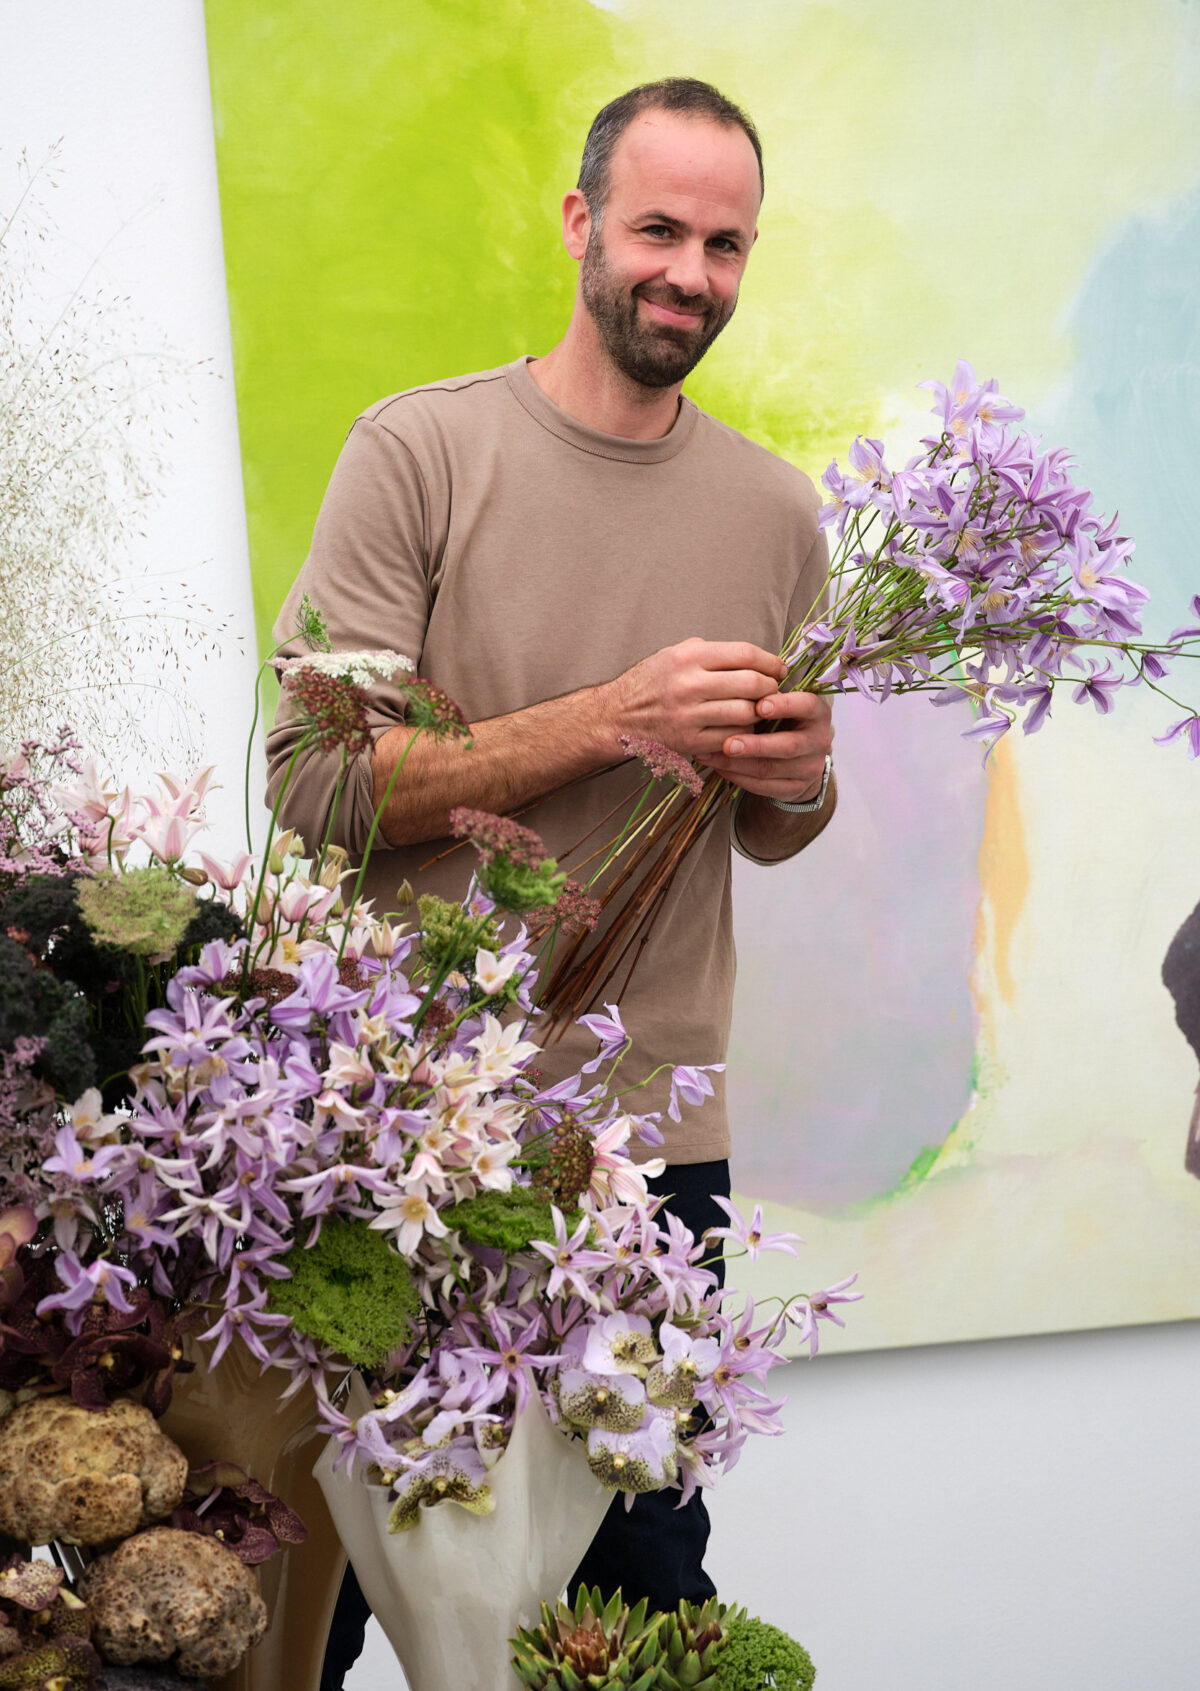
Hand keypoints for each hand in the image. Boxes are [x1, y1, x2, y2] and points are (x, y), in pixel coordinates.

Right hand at [604, 638, 786, 758]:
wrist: (617, 716)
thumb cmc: (649, 682)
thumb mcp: (673, 654)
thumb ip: (709, 652)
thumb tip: (752, 657)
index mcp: (689, 657)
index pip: (746, 655)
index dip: (770, 661)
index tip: (779, 668)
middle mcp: (690, 685)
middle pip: (752, 684)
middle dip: (770, 687)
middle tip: (772, 690)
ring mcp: (690, 715)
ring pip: (746, 713)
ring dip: (759, 712)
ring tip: (757, 709)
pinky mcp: (690, 741)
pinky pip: (733, 737)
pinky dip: (743, 732)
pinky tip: (739, 726)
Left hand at [696, 688, 832, 799]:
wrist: (798, 756)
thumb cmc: (781, 719)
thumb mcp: (781, 703)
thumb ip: (765, 693)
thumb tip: (731, 680)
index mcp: (818, 712)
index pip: (806, 706)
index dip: (785, 706)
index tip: (760, 705)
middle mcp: (819, 740)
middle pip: (788, 745)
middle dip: (755, 745)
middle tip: (728, 743)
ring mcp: (809, 768)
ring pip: (770, 769)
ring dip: (737, 764)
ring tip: (711, 755)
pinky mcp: (796, 788)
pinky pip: (763, 786)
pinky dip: (738, 777)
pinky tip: (719, 767)